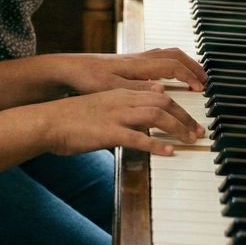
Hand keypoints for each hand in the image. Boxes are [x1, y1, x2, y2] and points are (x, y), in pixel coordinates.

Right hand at [42, 87, 201, 153]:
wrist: (46, 122)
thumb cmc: (69, 119)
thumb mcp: (99, 108)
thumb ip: (120, 110)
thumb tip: (137, 121)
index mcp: (119, 93)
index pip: (158, 94)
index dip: (178, 106)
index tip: (190, 118)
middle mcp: (121, 100)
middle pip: (163, 102)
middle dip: (185, 116)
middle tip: (199, 131)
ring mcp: (115, 115)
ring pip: (156, 116)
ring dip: (178, 128)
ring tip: (190, 140)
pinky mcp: (108, 132)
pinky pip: (138, 137)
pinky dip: (157, 144)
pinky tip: (169, 151)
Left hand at [57, 49, 206, 93]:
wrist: (69, 68)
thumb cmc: (87, 79)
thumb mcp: (111, 88)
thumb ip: (137, 90)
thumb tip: (163, 91)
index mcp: (138, 65)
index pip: (172, 66)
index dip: (189, 76)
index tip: (200, 88)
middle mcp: (139, 58)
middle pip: (174, 55)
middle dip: (193, 66)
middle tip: (206, 80)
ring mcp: (134, 57)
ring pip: (167, 54)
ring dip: (184, 63)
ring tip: (194, 75)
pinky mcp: (128, 61)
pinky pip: (158, 57)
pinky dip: (171, 62)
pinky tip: (170, 73)